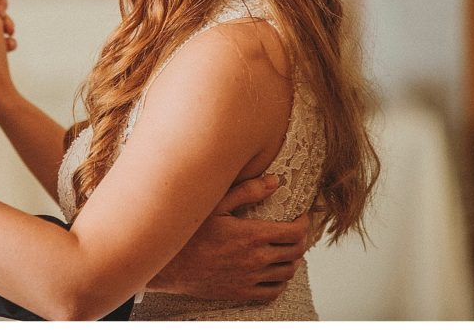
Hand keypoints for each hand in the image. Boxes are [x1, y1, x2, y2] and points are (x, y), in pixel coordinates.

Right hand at [146, 175, 310, 301]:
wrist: (169, 266)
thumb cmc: (188, 233)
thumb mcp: (215, 204)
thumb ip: (247, 191)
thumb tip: (275, 181)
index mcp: (253, 235)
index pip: (295, 233)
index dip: (304, 223)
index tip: (301, 216)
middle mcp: (256, 259)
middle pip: (296, 252)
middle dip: (301, 240)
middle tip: (295, 231)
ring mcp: (250, 278)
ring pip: (287, 272)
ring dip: (292, 260)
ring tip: (286, 249)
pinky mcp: (242, 292)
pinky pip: (273, 291)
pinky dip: (280, 281)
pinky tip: (274, 271)